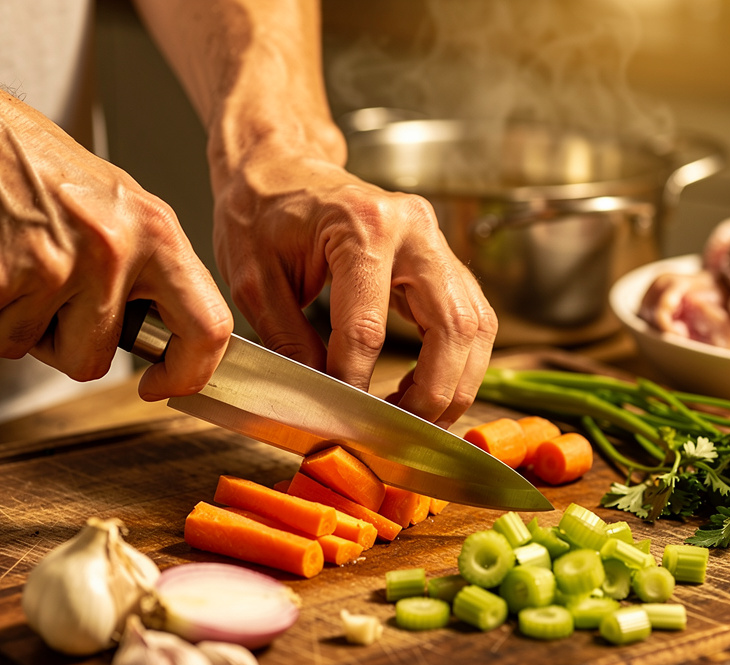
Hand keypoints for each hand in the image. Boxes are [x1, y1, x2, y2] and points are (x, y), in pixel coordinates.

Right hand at [0, 23, 232, 400]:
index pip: (207, 326)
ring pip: (22, 347)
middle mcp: (112, 250)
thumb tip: (163, 329)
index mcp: (154, 231)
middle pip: (92, 359)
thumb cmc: (21, 158)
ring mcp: (52, 266)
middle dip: (55, 344)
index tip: (161, 385)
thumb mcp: (112, 203)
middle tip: (34, 296)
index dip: (187, 372)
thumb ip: (141, 265)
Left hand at [212, 150, 497, 427]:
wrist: (282, 166)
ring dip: (455, 383)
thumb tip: (323, 401)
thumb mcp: (254, 279)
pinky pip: (472, 318)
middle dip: (431, 393)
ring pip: (476, 327)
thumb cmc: (261, 212)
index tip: (338, 417)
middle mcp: (413, 229)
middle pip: (451, 328)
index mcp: (361, 227)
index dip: (352, 384)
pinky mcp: (443, 258)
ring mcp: (436, 241)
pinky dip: (459, 363)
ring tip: (416, 417)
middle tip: (399, 432)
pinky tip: (428, 388)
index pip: (366, 329)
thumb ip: (288, 341)